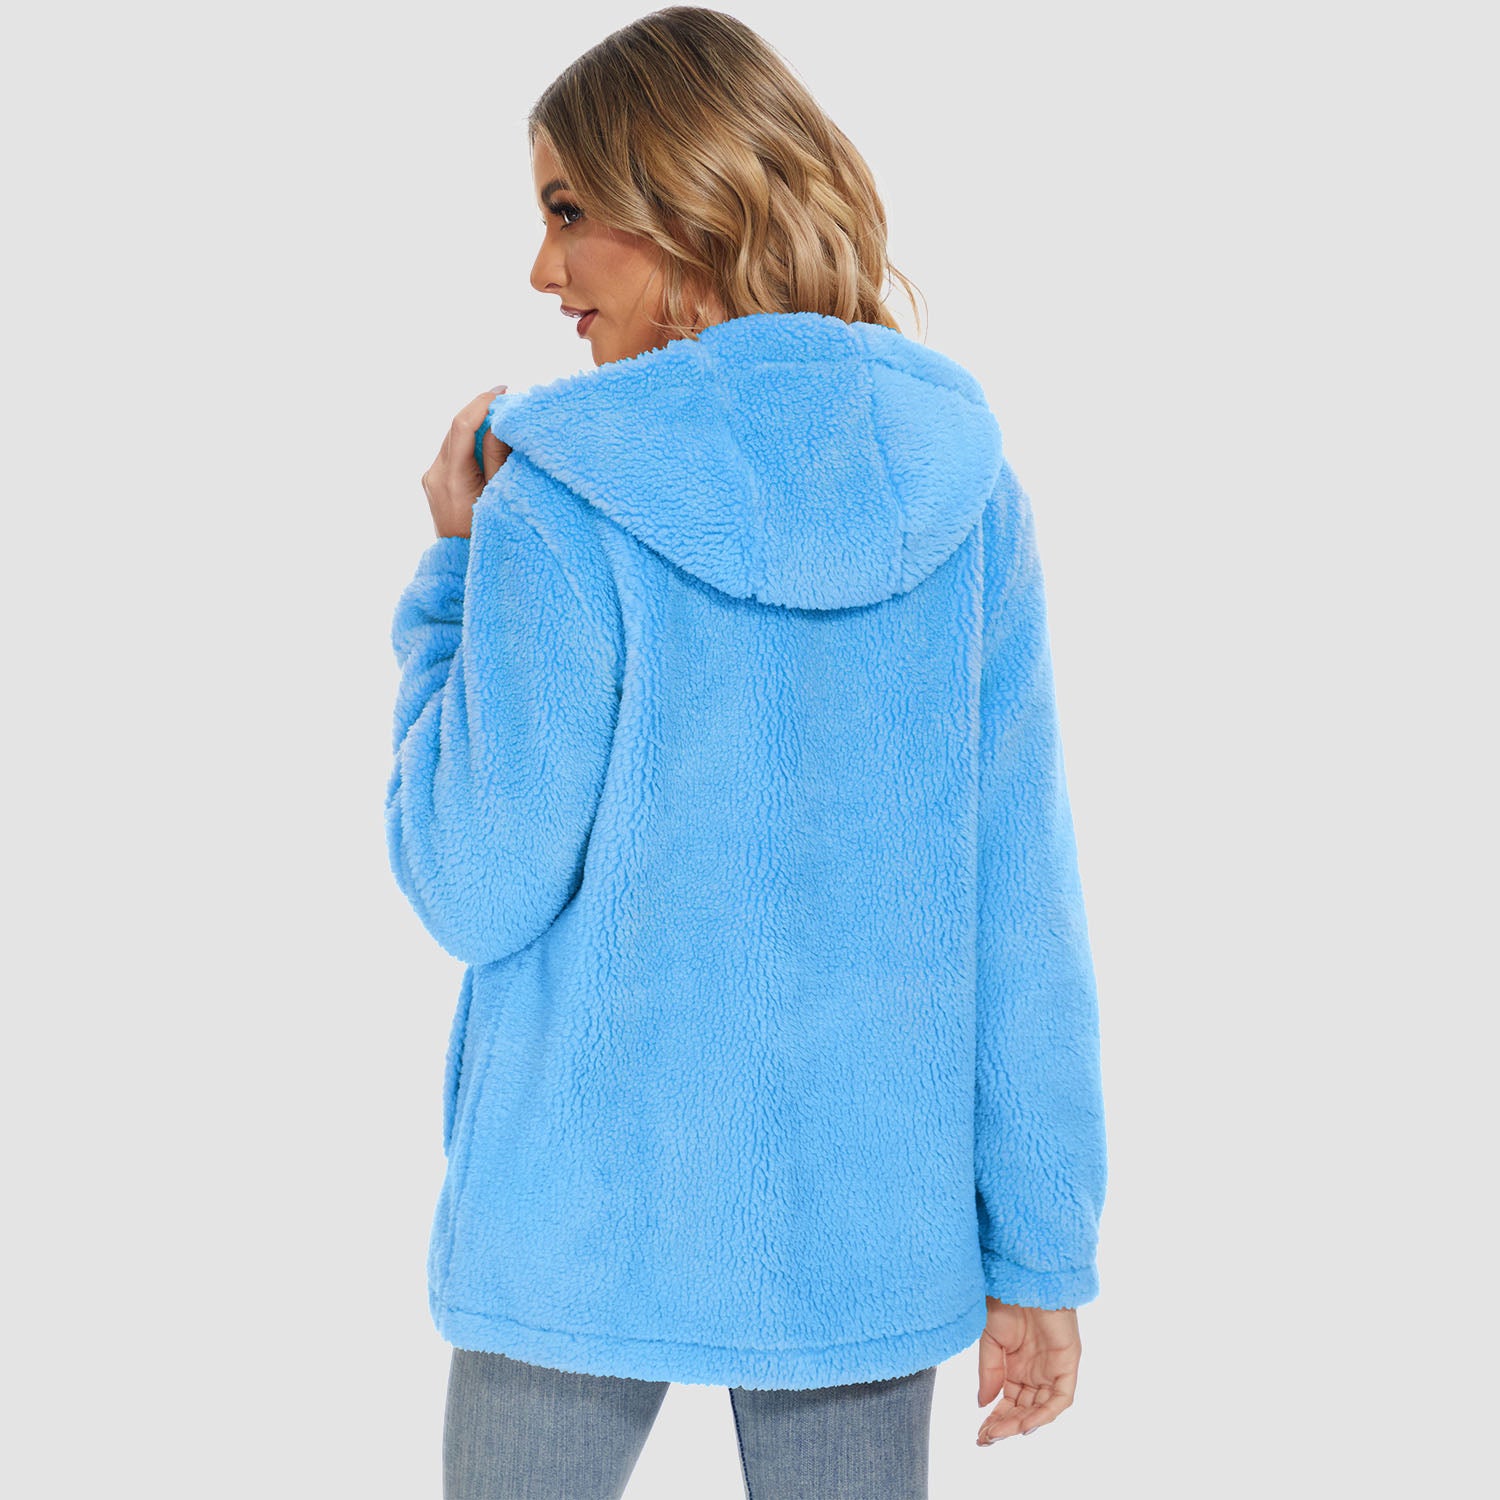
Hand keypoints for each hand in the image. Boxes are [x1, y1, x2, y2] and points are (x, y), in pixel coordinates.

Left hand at [422, 385, 512, 538]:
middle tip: (509, 403)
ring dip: (476, 425)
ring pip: (454, 438)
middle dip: (482, 411)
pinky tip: (489, 442)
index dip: (482, 403)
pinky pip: (452, 451)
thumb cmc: (487, 535)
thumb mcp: (500, 495)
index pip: (462, 425)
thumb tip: (500, 422)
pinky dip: (470, 441)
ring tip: (503, 420)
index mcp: (451, 477)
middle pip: (456, 428)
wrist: (461, 564)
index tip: (503, 392)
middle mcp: (434, 473)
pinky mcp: (433, 481)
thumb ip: (498, 458)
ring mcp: (431, 477)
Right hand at [976, 1298, 1080, 1444]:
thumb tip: (983, 1404)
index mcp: (1017, 1366)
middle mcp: (1036, 1372)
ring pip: (1041, 1409)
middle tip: (986, 1438)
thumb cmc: (1006, 1300)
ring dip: (1021, 1423)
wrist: (1023, 1279)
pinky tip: (1026, 1423)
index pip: (1008, 1402)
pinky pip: (1060, 1399)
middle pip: (1023, 1409)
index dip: (995, 1420)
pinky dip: (1045, 1413)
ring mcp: (1052, 1369)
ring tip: (1000, 1432)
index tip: (980, 1434)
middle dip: (1005, 1426)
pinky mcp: (1068, 1364)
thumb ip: (988, 1373)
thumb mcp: (990, 1341)